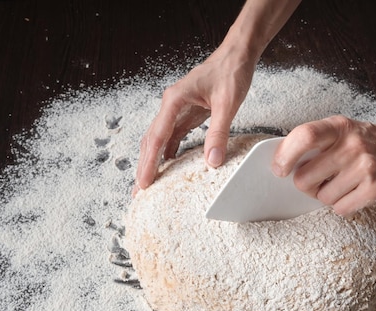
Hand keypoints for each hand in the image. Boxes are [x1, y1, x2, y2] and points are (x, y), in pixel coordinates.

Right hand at [135, 46, 256, 190]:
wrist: (237, 55)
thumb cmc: (231, 72)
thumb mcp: (227, 104)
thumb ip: (219, 132)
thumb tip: (212, 161)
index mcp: (174, 100)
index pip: (157, 137)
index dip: (149, 163)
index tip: (144, 183)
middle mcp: (171, 105)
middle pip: (151, 141)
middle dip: (144, 166)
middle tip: (139, 192)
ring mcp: (177, 110)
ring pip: (159, 140)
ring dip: (153, 161)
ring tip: (148, 184)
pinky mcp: (187, 114)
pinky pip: (172, 137)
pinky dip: (168, 153)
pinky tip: (167, 167)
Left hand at [272, 116, 375, 216]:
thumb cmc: (370, 143)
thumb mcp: (344, 130)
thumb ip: (317, 142)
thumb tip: (284, 164)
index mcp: (340, 126)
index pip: (304, 137)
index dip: (285, 156)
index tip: (279, 169)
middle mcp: (352, 145)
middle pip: (304, 178)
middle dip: (306, 184)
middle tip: (318, 180)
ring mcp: (365, 168)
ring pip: (322, 197)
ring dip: (327, 195)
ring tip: (343, 183)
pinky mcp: (375, 190)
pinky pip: (340, 208)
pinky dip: (342, 205)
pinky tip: (354, 192)